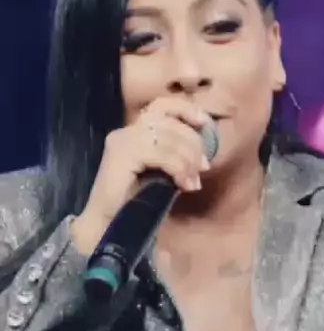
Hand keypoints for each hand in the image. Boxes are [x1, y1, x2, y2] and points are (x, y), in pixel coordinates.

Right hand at [71, 99, 210, 253]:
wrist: (109, 224)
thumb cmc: (135, 201)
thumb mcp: (160, 173)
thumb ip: (175, 156)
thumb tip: (203, 155)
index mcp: (133, 131)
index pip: (162, 106)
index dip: (186, 110)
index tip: (206, 123)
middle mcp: (125, 131)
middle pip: (170, 123)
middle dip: (193, 144)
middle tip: (203, 168)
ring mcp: (122, 141)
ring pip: (169, 139)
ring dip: (188, 160)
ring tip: (193, 182)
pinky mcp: (122, 155)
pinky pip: (162, 155)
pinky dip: (179, 169)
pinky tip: (184, 185)